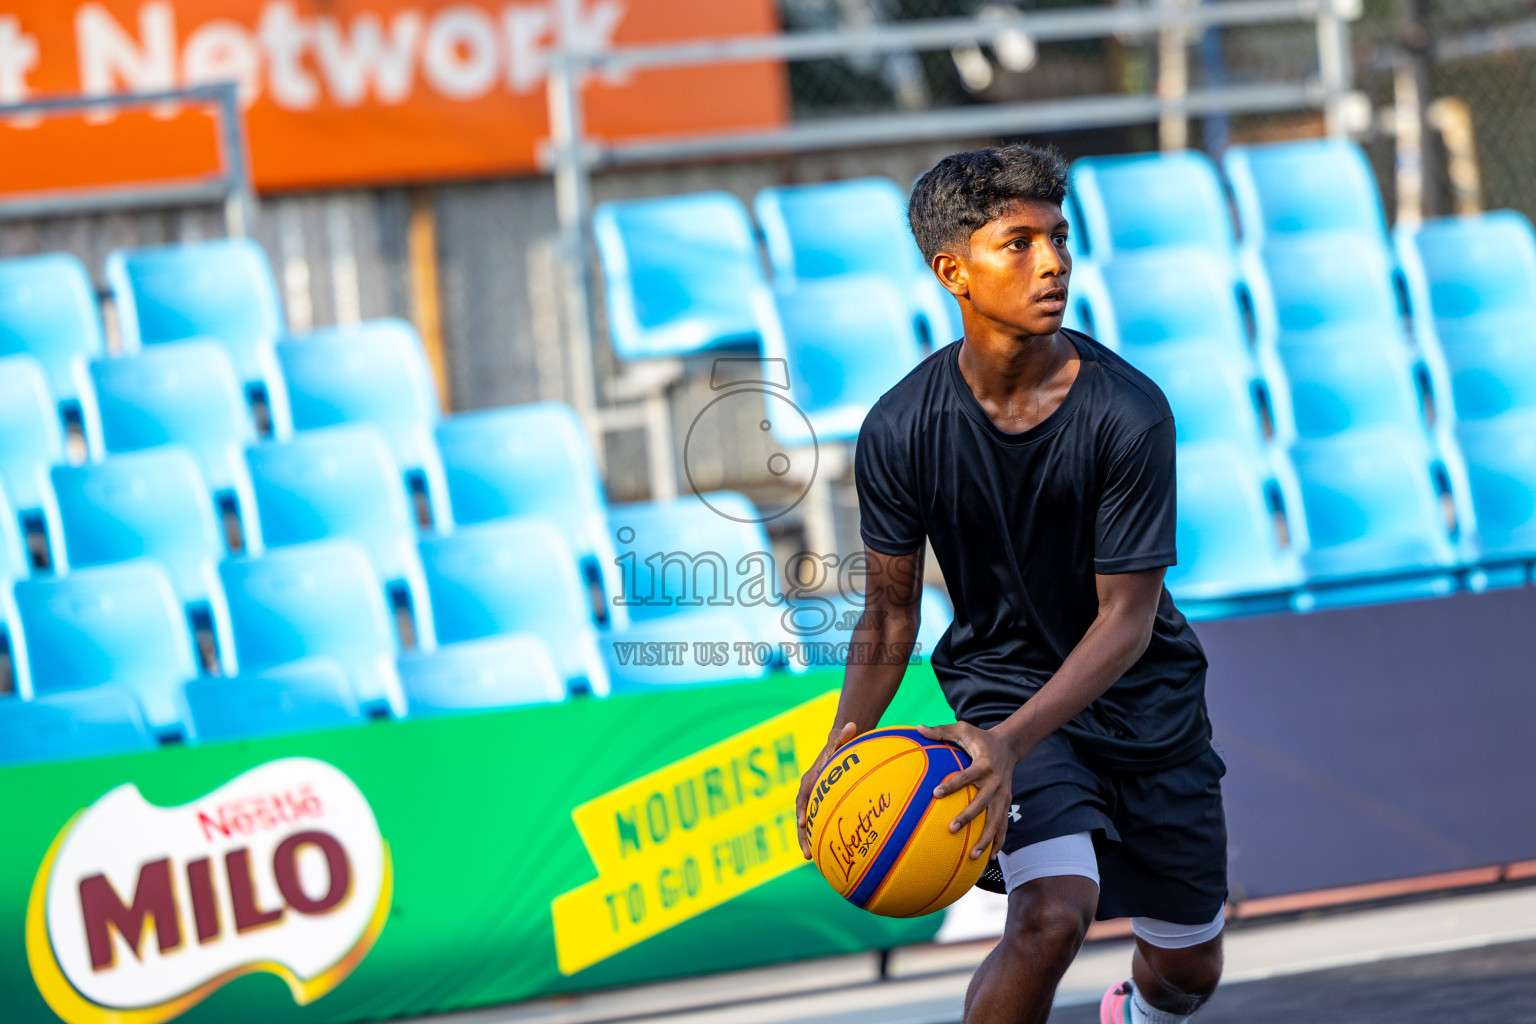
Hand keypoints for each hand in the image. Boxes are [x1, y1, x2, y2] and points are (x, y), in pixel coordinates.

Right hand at [795, 721, 859, 858]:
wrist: (841, 745)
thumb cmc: (841, 743)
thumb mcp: (841, 738)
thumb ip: (844, 734)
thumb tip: (853, 725)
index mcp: (810, 778)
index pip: (802, 796)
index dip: (801, 810)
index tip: (802, 823)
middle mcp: (809, 791)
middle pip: (802, 815)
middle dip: (802, 835)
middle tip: (806, 854)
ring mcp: (816, 800)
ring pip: (809, 822)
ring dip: (808, 840)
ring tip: (811, 859)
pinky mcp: (824, 805)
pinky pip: (821, 822)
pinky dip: (822, 835)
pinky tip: (830, 852)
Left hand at [916, 722, 1017, 860]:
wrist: (1009, 745)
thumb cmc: (980, 738)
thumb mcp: (963, 729)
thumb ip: (941, 731)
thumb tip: (918, 727)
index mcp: (984, 764)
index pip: (966, 776)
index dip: (952, 784)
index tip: (936, 793)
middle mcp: (996, 782)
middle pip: (982, 803)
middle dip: (968, 817)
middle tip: (951, 829)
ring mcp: (1003, 795)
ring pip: (996, 821)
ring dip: (986, 839)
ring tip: (973, 855)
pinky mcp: (1006, 803)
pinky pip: (1003, 826)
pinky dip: (998, 842)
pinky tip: (989, 858)